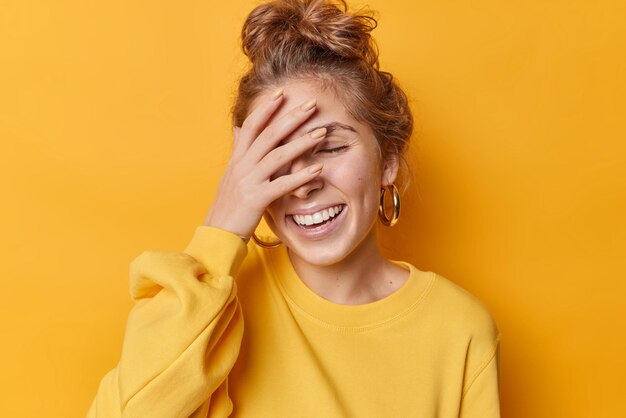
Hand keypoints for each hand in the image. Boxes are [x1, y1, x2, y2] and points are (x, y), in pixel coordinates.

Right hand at [203, 88, 326, 241]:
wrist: (216, 234)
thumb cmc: (228, 206)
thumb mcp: (231, 174)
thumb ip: (237, 150)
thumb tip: (237, 128)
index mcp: (237, 159)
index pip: (251, 126)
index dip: (266, 109)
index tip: (282, 92)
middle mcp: (242, 166)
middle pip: (268, 135)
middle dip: (291, 117)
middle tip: (312, 104)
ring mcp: (249, 181)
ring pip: (278, 156)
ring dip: (301, 143)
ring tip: (322, 133)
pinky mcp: (257, 199)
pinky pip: (282, 184)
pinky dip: (301, 176)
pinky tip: (318, 169)